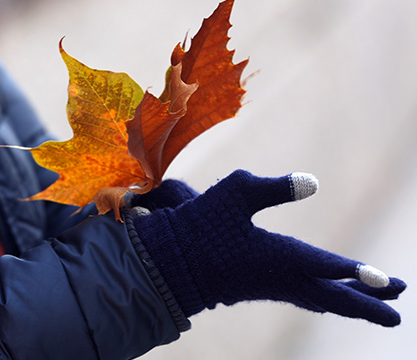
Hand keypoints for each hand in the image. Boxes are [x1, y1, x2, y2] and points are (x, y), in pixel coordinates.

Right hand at [133, 170, 405, 326]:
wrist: (170, 262)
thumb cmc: (200, 224)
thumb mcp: (236, 192)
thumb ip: (274, 187)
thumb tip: (312, 182)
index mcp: (277, 257)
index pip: (327, 268)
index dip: (359, 274)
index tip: (389, 282)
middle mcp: (279, 278)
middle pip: (331, 298)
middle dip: (366, 305)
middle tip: (399, 316)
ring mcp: (270, 286)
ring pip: (318, 300)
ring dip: (349, 304)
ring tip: (377, 305)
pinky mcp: (261, 286)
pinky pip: (303, 297)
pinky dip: (324, 300)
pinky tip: (330, 297)